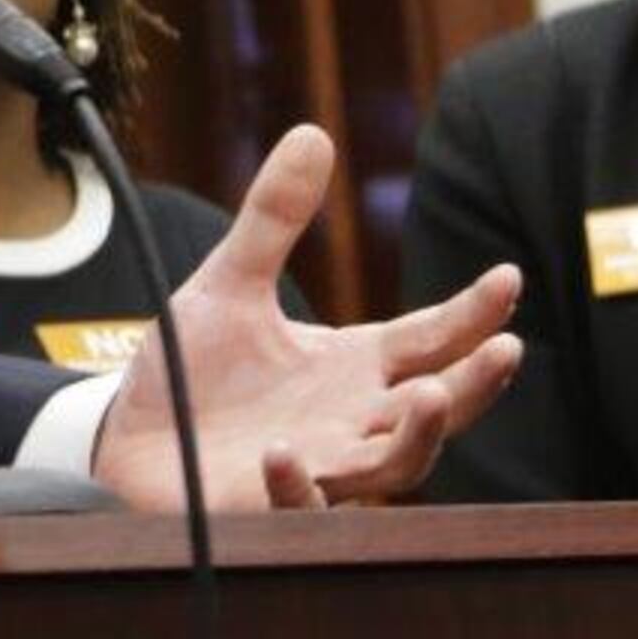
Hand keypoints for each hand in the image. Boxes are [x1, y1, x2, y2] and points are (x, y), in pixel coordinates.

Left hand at [92, 124, 523, 510]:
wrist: (130, 442)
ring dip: (417, 436)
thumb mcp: (230, 283)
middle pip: (437, 407)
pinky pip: (299, 506)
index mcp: (353, 367)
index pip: (431, 339)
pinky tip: (284, 452)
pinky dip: (297, 484)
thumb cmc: (193, 374)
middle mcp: (350, 419)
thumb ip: (273, 218)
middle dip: (476, 383)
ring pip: (395, 464)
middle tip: (508, 348)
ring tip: (428, 394)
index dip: (472, 312)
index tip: (508, 276)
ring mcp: (319, 466)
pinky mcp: (269, 504)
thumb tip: (313, 132)